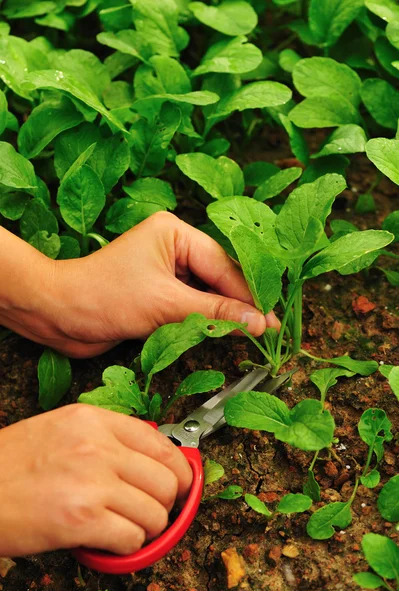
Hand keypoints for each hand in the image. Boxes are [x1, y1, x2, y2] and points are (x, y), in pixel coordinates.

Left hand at [0, 213, 278, 357]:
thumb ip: (215, 312)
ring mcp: (166, 271)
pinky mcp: (159, 293)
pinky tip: (222, 333)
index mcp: (174, 233)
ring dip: (223, 314)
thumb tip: (258, 321)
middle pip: (218, 277)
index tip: (270, 319)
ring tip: (251, 334)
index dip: (248, 294)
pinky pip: (192, 305)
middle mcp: (172, 247)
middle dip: (239, 304)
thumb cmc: (102, 297)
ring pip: (208, 293)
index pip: (222, 264)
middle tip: (267, 329)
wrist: (58, 317)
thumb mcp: (165, 303)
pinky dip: (205, 321)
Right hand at [0, 404, 191, 555]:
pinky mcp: (81, 519)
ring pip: (156, 512)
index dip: (179, 468)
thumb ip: (106, 437)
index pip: (161, 443)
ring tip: (129, 527)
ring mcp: (91, 482)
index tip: (181, 482)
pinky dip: (129, 546)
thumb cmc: (14, 464)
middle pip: (167, 478)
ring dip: (149, 527)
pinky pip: (133, 538)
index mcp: (94, 421)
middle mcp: (98, 446)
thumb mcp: (63, 430)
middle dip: (168, 502)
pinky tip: (112, 542)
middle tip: (155, 510)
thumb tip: (149, 455)